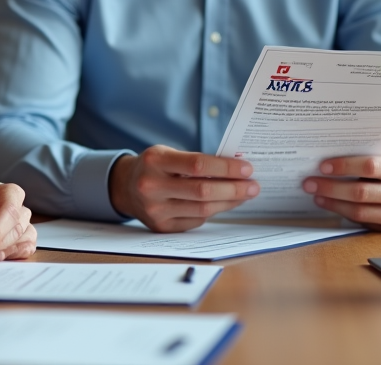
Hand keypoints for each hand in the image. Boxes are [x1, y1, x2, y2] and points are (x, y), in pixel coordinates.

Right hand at [109, 146, 259, 232]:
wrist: (125, 187)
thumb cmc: (155, 166)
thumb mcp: (168, 154)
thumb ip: (196, 161)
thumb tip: (236, 170)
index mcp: (154, 161)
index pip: (197, 165)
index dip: (225, 167)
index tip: (247, 169)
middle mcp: (151, 186)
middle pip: (202, 191)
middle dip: (233, 188)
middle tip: (254, 186)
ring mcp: (155, 210)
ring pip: (202, 209)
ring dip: (229, 202)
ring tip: (245, 195)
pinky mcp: (161, 227)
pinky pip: (196, 221)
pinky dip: (213, 211)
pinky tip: (224, 203)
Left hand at [303, 155, 380, 231]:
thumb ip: (366, 159)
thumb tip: (325, 160)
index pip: (371, 166)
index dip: (344, 166)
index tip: (322, 166)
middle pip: (362, 192)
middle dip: (331, 187)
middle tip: (308, 182)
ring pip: (360, 210)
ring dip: (332, 202)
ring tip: (315, 194)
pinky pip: (362, 220)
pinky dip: (341, 211)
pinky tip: (328, 204)